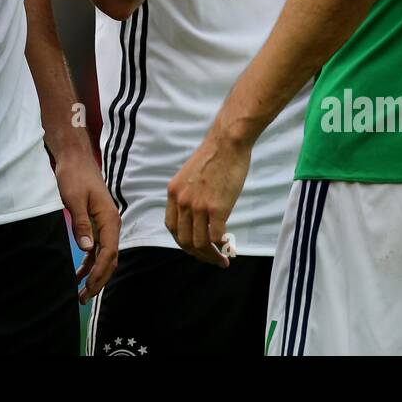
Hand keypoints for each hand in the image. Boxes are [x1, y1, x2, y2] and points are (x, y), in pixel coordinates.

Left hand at [53, 149, 120, 302]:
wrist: (75, 158)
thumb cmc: (74, 176)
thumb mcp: (74, 199)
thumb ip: (82, 224)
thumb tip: (87, 249)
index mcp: (109, 218)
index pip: (109, 252)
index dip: (100, 272)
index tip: (88, 287)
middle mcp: (111, 223)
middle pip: (110, 258)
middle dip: (99, 279)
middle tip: (84, 297)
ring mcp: (105, 224)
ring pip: (104, 255)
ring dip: (95, 274)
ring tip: (81, 292)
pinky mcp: (97, 223)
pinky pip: (97, 248)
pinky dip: (90, 262)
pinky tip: (80, 274)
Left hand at [165, 130, 251, 267]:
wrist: (227, 142)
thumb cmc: (214, 156)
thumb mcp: (190, 176)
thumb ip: (189, 195)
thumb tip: (197, 215)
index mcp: (173, 192)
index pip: (171, 227)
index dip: (183, 241)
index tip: (195, 246)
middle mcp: (182, 201)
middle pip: (184, 240)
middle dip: (197, 254)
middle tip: (211, 258)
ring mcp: (198, 205)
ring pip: (200, 243)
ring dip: (211, 256)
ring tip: (222, 259)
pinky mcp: (216, 208)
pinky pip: (216, 236)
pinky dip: (222, 246)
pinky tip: (229, 246)